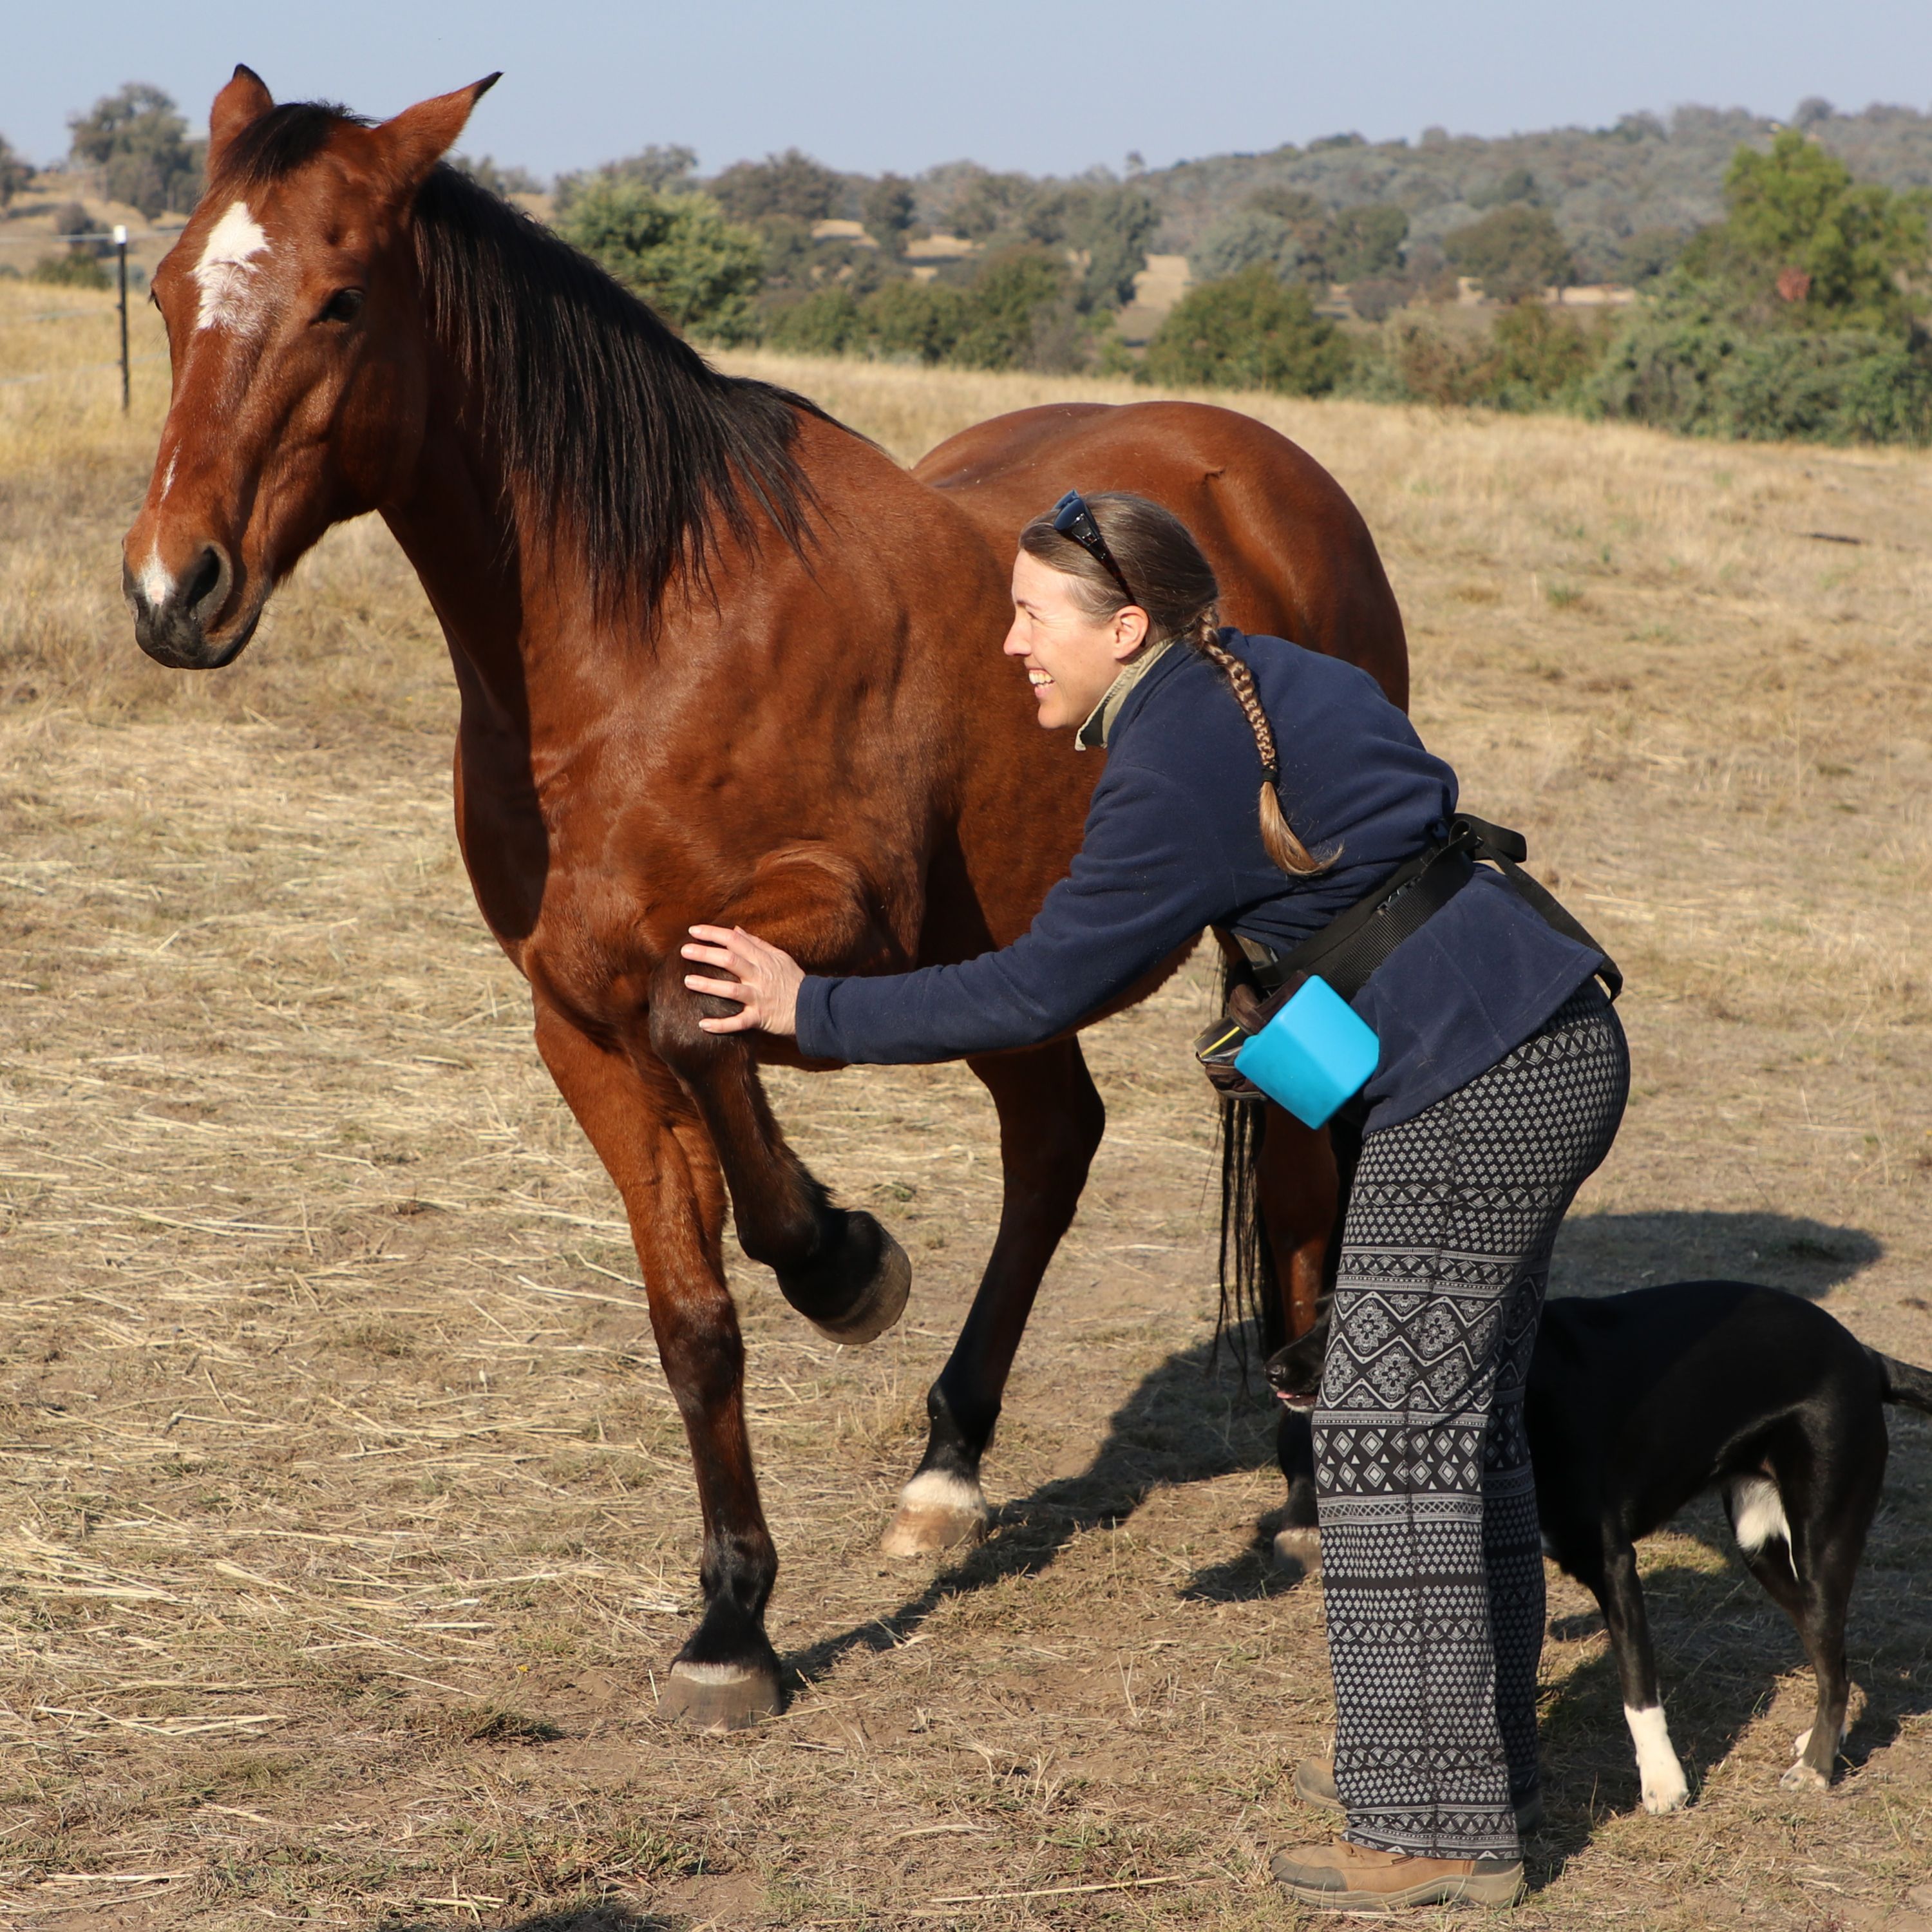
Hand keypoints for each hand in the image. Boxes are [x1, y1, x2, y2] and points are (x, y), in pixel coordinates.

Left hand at [681, 925, 803, 1035]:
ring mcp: (759, 997)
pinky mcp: (760, 1017)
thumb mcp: (779, 957)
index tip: (693, 930)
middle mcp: (759, 976)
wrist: (812, 1008)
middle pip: (729, 961)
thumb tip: (735, 929)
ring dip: (708, 985)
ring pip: (731, 990)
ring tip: (687, 981)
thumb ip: (756, 943)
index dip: (713, 933)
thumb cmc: (793, 981)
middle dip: (705, 954)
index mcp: (762, 959)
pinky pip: (738, 1022)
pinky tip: (702, 1024)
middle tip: (684, 950)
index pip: (734, 940)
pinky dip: (721, 1024)